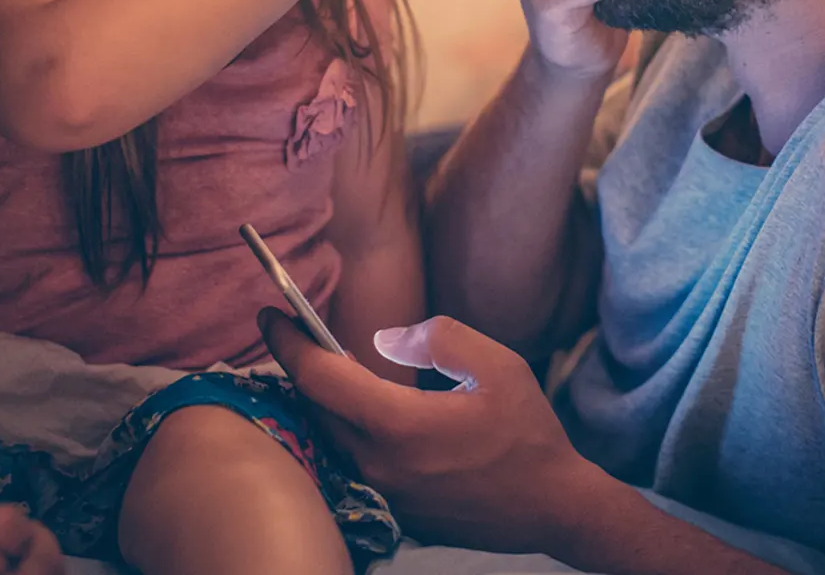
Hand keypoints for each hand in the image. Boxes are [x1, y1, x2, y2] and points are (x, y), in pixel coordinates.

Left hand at [261, 310, 609, 554]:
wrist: (554, 509)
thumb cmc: (529, 436)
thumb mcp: (499, 367)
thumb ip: (439, 338)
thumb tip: (385, 340)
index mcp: (398, 425)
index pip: (318, 379)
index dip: (287, 342)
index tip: (270, 315)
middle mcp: (379, 465)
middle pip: (315, 410)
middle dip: (301, 369)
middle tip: (297, 334)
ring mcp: (385, 494)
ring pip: (333, 439)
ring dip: (324, 403)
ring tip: (329, 368)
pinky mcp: (396, 510)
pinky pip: (355, 463)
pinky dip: (348, 431)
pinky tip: (365, 413)